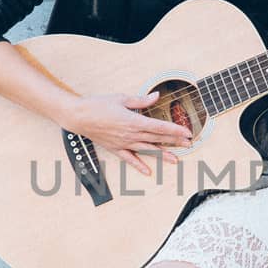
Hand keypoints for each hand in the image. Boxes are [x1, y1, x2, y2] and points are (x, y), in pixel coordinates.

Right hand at [59, 90, 192, 177]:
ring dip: (162, 154)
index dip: (175, 130)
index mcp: (133, 121)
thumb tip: (156, 96)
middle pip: (157, 139)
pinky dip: (139, 165)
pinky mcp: (115, 148)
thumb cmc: (98, 104)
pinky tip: (148, 171)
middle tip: (188, 144)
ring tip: (175, 159)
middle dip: (174, 142)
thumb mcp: (121, 98)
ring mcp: (123, 143)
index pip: (159, 127)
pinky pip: (129, 159)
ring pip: (147, 150)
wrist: (78, 116)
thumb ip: (141, 100)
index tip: (186, 133)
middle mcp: (130, 134)